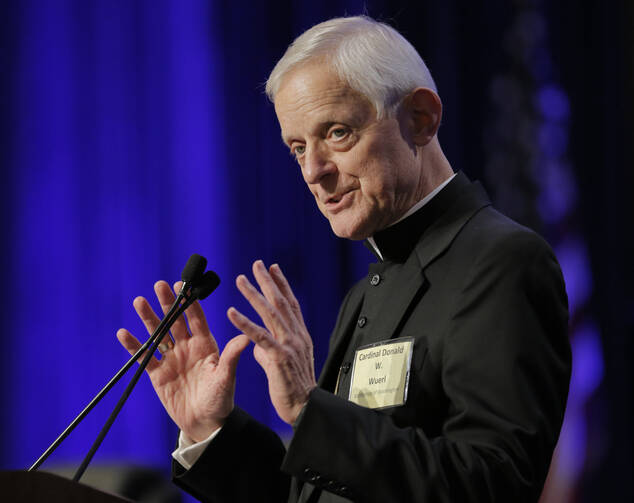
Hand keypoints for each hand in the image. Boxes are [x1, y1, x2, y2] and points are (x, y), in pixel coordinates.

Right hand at [117, 280, 249, 442]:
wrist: (205, 423)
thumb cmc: (220, 399)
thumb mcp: (226, 378)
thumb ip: (231, 357)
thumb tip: (245, 338)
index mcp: (205, 345)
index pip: (197, 319)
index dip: (190, 303)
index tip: (184, 286)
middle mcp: (187, 347)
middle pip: (175, 321)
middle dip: (168, 303)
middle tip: (160, 285)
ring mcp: (171, 359)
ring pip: (158, 334)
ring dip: (149, 318)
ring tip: (140, 301)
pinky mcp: (157, 374)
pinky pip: (144, 357)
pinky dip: (133, 346)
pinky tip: (123, 333)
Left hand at [227, 260, 316, 424]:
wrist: (305, 408)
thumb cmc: (293, 389)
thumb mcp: (283, 364)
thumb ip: (269, 352)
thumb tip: (257, 346)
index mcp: (299, 336)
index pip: (291, 304)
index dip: (282, 285)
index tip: (273, 268)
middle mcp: (296, 336)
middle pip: (281, 302)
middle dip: (267, 281)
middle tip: (256, 264)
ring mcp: (288, 345)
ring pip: (270, 313)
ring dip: (253, 295)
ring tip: (240, 280)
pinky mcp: (278, 357)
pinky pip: (259, 336)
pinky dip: (244, 323)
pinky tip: (231, 312)